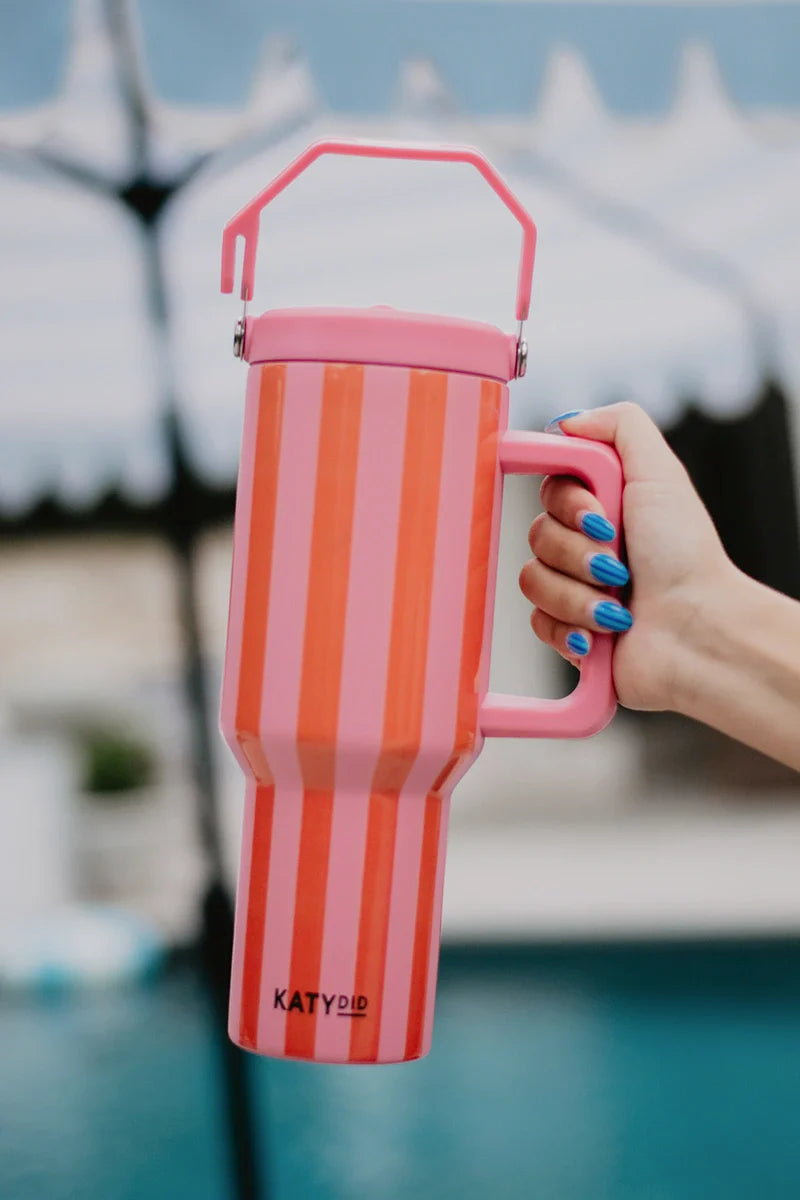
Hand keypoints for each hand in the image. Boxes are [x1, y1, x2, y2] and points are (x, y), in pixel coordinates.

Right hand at [519, 402, 736, 712]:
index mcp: (604, 506)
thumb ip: (620, 426)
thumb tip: (568, 421)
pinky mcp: (569, 629)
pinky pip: (537, 621)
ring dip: (578, 595)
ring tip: (618, 608)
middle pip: (536, 533)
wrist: (697, 632)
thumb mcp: (661, 472)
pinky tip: (602, 634)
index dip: (568, 504)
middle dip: (579, 553)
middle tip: (619, 566)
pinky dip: (569, 627)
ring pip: (532, 580)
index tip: (599, 515)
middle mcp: (587, 544)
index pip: (551, 488)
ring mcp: (576, 588)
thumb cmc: (686, 557)